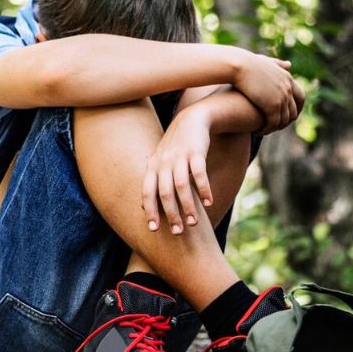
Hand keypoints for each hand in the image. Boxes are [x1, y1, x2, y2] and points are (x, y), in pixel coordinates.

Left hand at [142, 106, 212, 234]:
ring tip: (194, 222)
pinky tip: (209, 203)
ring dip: (188, 205)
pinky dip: (204, 189)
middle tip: (178, 232)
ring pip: (181, 185)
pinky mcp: (196, 152)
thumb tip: (143, 206)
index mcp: (153, 167)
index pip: (147, 192)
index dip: (150, 210)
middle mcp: (164, 162)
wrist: (192, 119)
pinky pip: (200, 173)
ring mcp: (180, 156)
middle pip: (164, 192)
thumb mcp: (160, 162)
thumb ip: (153, 182)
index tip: (153, 229)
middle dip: (171, 214)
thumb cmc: (175, 146)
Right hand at [232, 53, 302, 133]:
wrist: (238, 66)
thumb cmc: (247, 63)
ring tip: (266, 130)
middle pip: (294, 111)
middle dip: (286, 122)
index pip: (301, 97)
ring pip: (283, 120)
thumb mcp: (267, 62)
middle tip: (275, 127)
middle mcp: (288, 89)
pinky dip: (267, 129)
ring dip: (275, 127)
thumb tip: (289, 65)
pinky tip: (259, 131)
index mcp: (288, 78)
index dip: (297, 108)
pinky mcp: (272, 107)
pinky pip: (273, 123)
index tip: (290, 115)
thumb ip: (278, 64)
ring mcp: (281, 98)